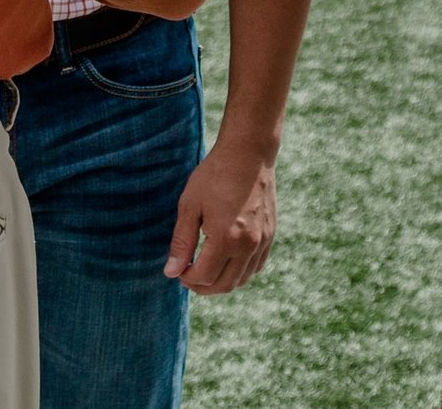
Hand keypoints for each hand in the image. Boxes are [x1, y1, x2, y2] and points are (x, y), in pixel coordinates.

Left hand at [163, 138, 277, 294]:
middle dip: (203, 287)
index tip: (177, 271)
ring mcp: (262, 241)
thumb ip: (181, 242)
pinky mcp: (270, 235)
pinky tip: (226, 262)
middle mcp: (248, 245)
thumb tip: (171, 272)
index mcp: (226, 238)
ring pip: (242, 279)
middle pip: (224, 285)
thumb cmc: (215, 175)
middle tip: (188, 276)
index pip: (204, 276)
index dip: (187, 278)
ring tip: (205, 270)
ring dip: (222, 282)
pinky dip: (240, 272)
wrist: (248, 153)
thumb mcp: (190, 206)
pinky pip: (256, 267)